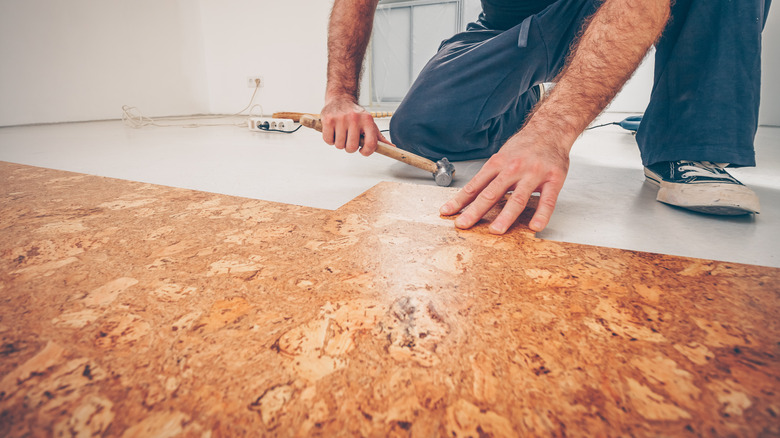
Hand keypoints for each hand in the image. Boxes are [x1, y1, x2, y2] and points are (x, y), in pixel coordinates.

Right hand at [320, 97, 390, 155]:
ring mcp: (341, 119)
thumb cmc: (356, 114)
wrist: (341, 98)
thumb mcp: (369, 123)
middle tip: (349, 140)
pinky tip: (333, 131)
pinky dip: (330, 139)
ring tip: (341, 133)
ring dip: (339, 143)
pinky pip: (328, 140)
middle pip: (351, 147)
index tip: (362, 151)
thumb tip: (391, 147)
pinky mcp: (328, 119)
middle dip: (349, 148)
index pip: (370, 144)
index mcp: (367, 120)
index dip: (366, 152)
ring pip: (339, 145)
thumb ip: (379, 137)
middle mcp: (355, 118)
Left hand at [439, 130, 569, 233]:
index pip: (475, 185)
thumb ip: (489, 176)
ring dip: (506, 216)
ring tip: (496, 230)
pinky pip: (547, 200)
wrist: (550, 129)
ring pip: (518, 198)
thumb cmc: (524, 146)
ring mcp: (533, 174)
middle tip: (463, 224)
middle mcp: (513, 168)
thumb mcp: (501, 156)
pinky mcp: (553, 179)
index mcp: (497, 163)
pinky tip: (535, 226)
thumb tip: (470, 196)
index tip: (447, 212)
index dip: (459, 200)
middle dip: (475, 210)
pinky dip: (541, 214)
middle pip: (491, 193)